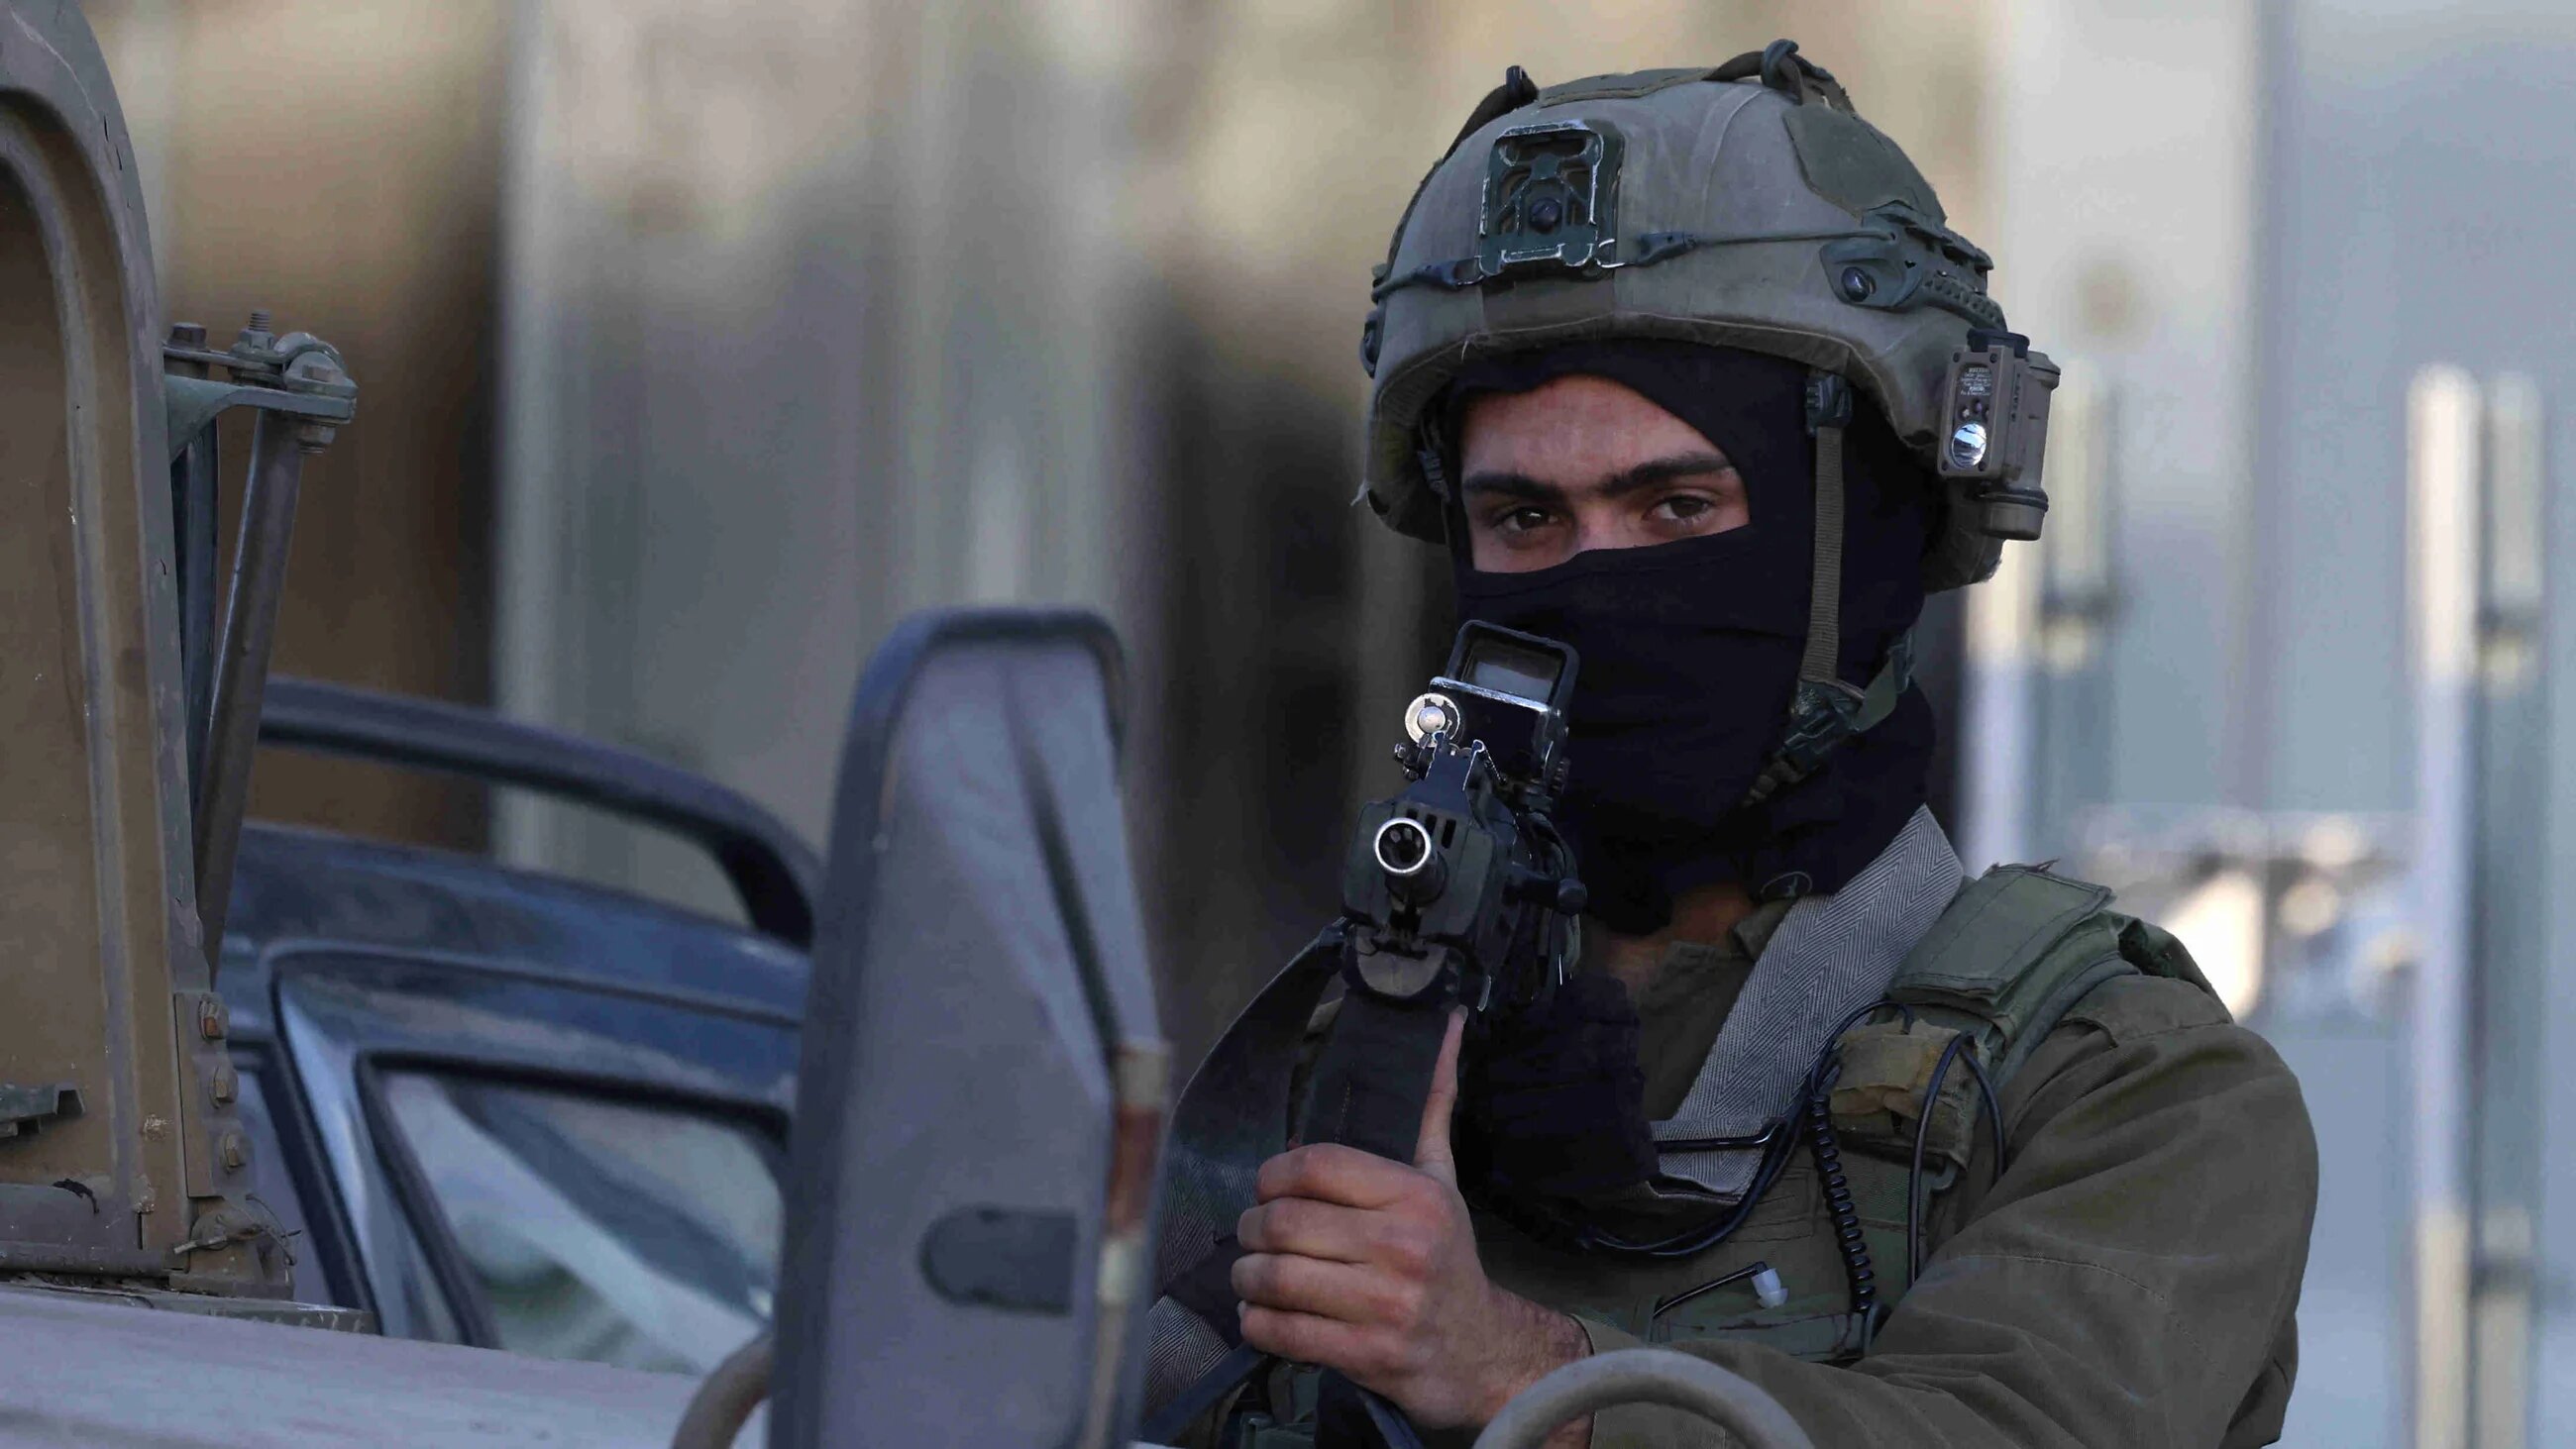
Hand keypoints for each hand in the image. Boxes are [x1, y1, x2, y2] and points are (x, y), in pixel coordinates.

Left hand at [1233, 1009, 1591, 1433]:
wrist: (1482, 1352)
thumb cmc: (1448, 1258)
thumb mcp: (1442, 1179)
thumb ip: (1431, 1105)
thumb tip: (1446, 1024)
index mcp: (1415, 1196)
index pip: (1315, 1164)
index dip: (1272, 1174)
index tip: (1268, 1187)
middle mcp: (1402, 1246)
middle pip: (1285, 1221)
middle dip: (1252, 1227)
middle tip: (1253, 1233)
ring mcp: (1384, 1305)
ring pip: (1275, 1277)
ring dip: (1247, 1276)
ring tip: (1252, 1273)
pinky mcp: (1366, 1355)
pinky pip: (1281, 1331)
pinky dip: (1256, 1320)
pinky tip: (1263, 1312)